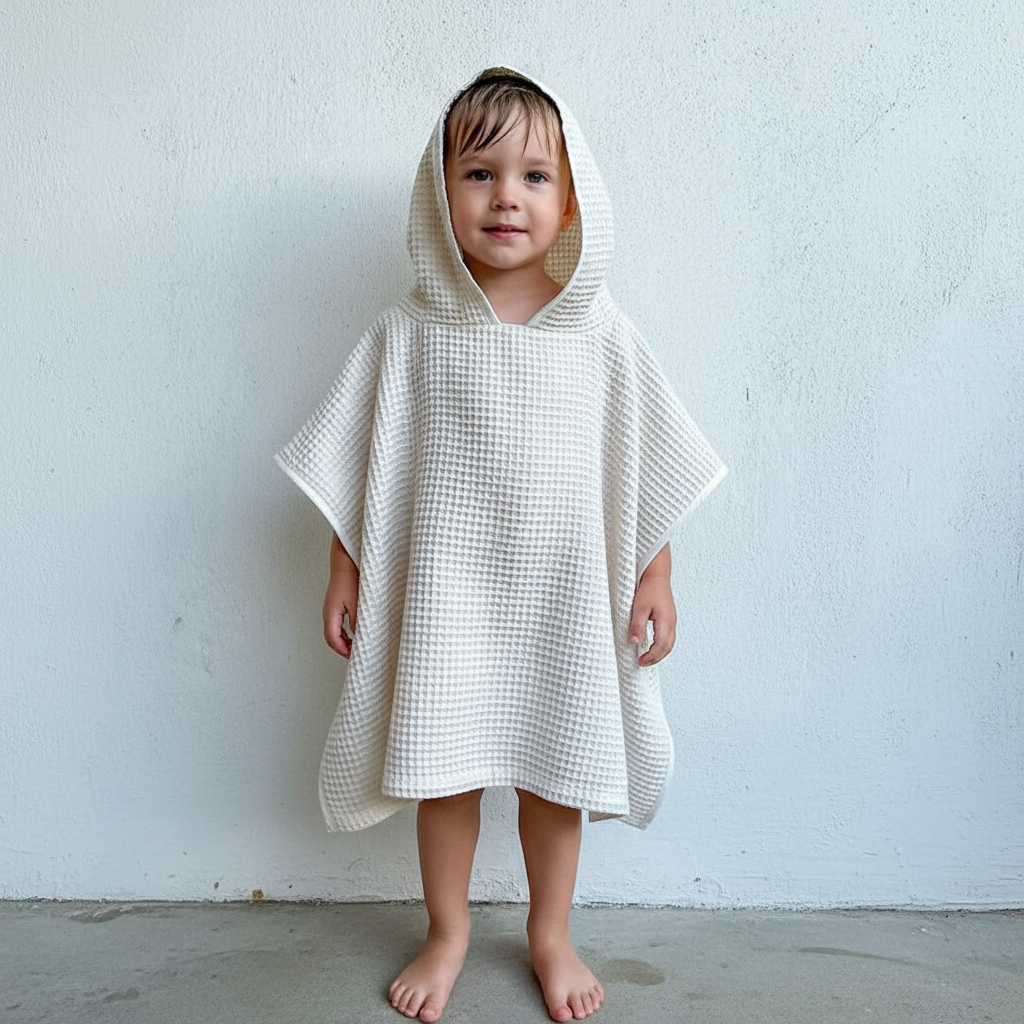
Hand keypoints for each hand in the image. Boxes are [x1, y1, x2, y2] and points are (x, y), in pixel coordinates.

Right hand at [323, 534, 358, 658]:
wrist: (344, 563)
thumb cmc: (350, 580)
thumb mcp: (357, 604)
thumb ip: (357, 622)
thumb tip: (359, 637)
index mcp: (330, 614)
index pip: (333, 639)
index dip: (343, 650)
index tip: (354, 657)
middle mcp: (327, 613)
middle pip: (330, 638)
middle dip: (341, 649)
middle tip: (354, 656)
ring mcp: (329, 610)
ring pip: (331, 632)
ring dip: (342, 642)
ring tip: (355, 647)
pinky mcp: (333, 606)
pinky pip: (335, 625)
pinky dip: (342, 634)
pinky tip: (353, 634)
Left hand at [628, 545, 675, 666]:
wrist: (657, 575)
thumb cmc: (649, 589)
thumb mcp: (639, 607)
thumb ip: (637, 625)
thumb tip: (634, 642)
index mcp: (666, 621)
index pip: (661, 646)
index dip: (652, 657)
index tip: (641, 662)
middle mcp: (671, 623)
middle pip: (667, 648)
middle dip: (656, 658)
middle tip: (642, 663)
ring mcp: (671, 621)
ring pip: (669, 643)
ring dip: (659, 653)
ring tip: (646, 659)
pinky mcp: (669, 619)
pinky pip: (668, 637)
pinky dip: (661, 646)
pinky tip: (652, 647)